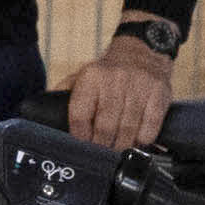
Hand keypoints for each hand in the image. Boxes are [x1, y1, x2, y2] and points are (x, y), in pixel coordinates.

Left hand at [66, 34, 174, 151]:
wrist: (142, 51)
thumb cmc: (108, 71)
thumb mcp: (82, 75)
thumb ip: (64, 93)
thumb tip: (46, 114)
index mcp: (91, 77)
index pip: (80, 114)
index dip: (80, 136)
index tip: (82, 144)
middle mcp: (115, 80)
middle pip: (105, 127)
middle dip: (102, 146)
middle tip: (101, 153)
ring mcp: (139, 87)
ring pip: (128, 130)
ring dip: (122, 146)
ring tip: (117, 151)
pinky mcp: (158, 94)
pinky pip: (150, 127)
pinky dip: (142, 140)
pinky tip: (137, 141)